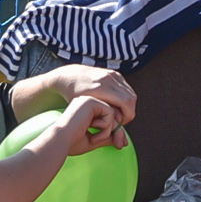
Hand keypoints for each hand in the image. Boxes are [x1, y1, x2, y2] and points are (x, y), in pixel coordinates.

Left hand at [16, 65, 135, 126]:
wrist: (69, 76)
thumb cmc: (73, 97)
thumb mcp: (84, 109)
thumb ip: (100, 117)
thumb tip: (115, 128)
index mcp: (101, 89)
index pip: (126, 103)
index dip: (127, 116)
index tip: (120, 124)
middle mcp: (109, 79)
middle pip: (131, 98)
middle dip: (129, 112)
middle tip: (121, 121)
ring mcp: (112, 74)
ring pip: (131, 93)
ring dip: (128, 105)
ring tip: (119, 115)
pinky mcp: (113, 73)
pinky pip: (126, 88)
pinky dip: (125, 98)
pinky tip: (117, 106)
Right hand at [54, 96, 127, 155]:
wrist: (58, 141)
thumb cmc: (71, 143)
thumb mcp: (93, 140)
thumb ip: (107, 137)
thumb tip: (123, 141)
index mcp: (85, 110)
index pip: (108, 117)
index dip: (116, 131)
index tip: (121, 145)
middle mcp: (87, 103)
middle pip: (112, 115)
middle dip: (118, 132)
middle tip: (121, 145)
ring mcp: (89, 100)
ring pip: (112, 114)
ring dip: (108, 130)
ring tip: (94, 139)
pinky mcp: (91, 102)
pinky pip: (110, 113)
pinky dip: (106, 126)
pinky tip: (92, 131)